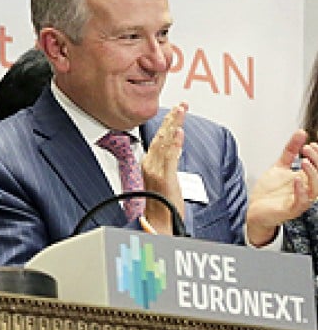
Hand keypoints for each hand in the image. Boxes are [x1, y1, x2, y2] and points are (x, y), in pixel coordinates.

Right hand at [141, 103, 185, 233]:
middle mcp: (150, 165)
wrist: (158, 224)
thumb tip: (177, 144)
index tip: (175, 111)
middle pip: (161, 136)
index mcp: (149, 164)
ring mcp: (156, 171)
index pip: (159, 138)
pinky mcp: (165, 178)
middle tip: (181, 105)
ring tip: (181, 111)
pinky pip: (170, 158)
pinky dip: (174, 144)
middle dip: (172, 119)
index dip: (168, 123)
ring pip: (165, 143)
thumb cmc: (162, 205)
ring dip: (174, 125)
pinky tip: (179, 133)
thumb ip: (170, 160)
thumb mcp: (165, 179)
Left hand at [245, 129, 317, 246]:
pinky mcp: (290, 210)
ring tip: (304, 161)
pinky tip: (296, 180)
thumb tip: (301, 133)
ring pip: (315, 190)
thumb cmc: (269, 192)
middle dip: (317, 161)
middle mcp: (305, 190)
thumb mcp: (279, 166)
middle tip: (307, 148)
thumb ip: (290, 151)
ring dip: (312, 174)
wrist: (253, 209)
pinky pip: (301, 202)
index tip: (311, 144)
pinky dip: (301, 191)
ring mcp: (299, 201)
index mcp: (305, 180)